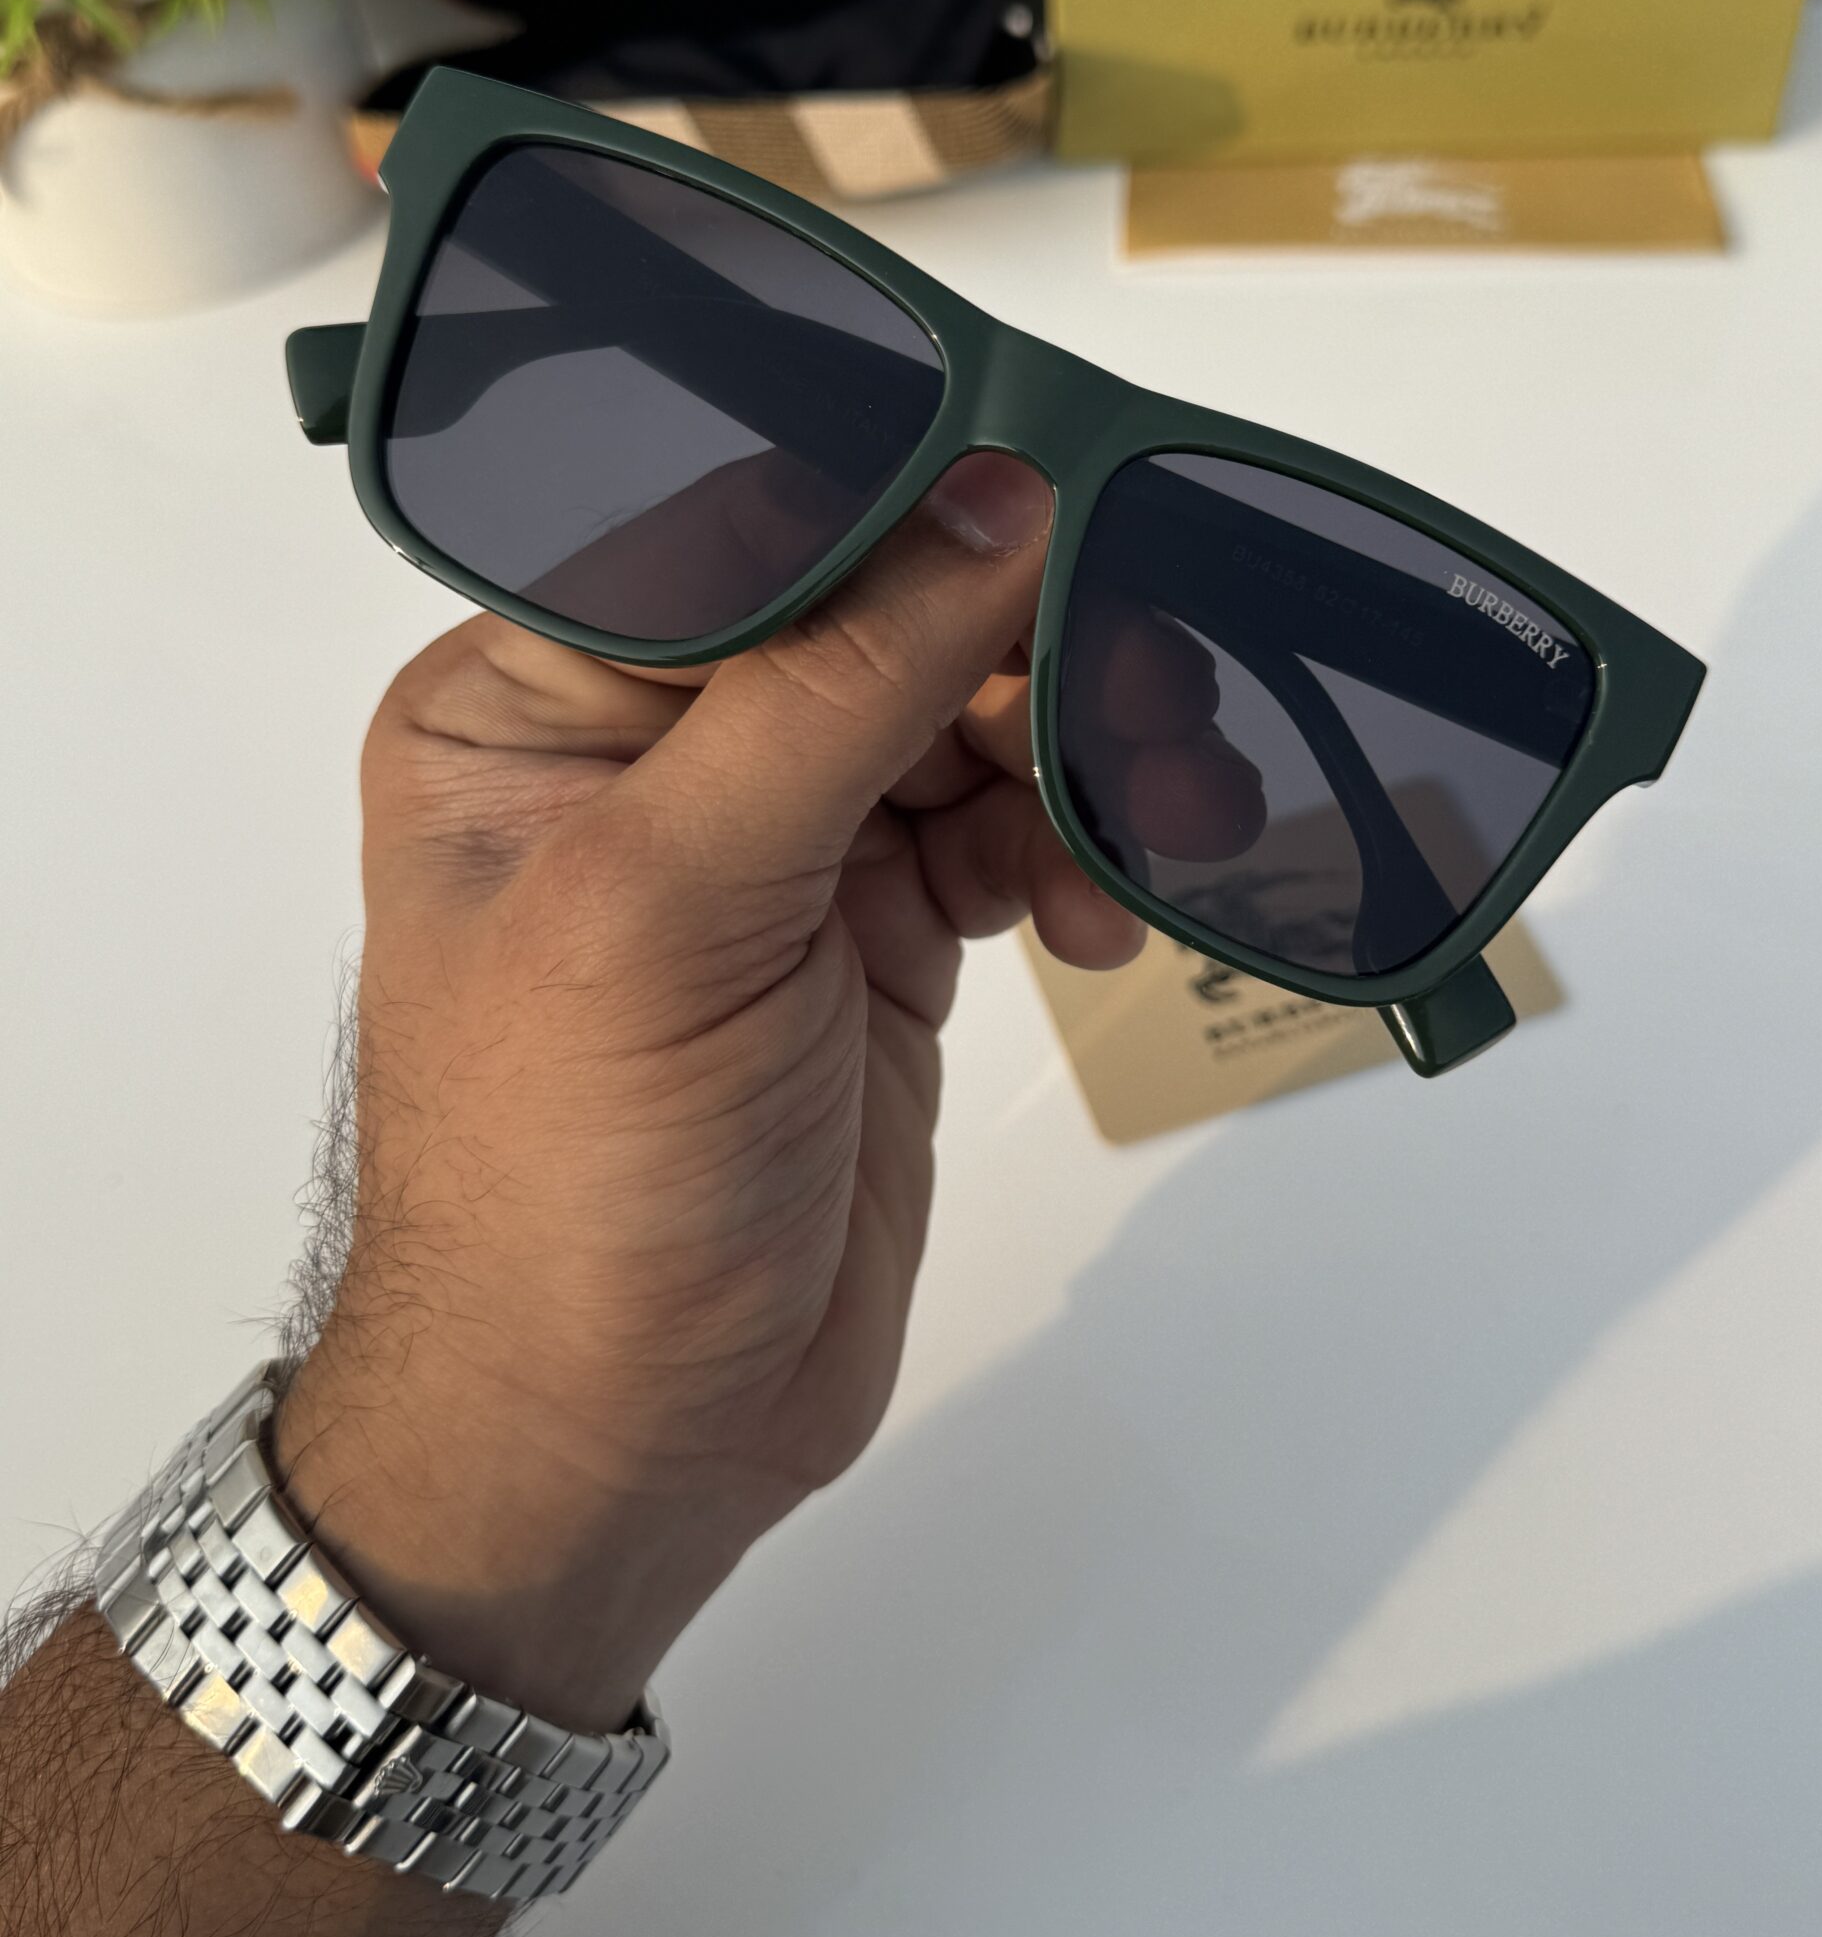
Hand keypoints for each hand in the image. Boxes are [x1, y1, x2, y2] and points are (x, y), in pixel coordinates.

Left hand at [273, 453, 1145, 1730]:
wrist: (617, 1441)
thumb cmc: (574, 1180)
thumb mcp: (672, 904)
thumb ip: (833, 684)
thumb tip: (996, 499)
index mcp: (538, 702)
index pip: (737, 530)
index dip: (900, 501)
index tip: (1060, 495)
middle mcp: (654, 751)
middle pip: (877, 614)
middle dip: (1022, 643)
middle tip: (1147, 687)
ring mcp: (776, 848)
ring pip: (960, 718)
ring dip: (1076, 750)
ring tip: (1168, 810)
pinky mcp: (873, 936)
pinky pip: (1003, 832)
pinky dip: (1072, 851)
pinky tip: (1101, 914)